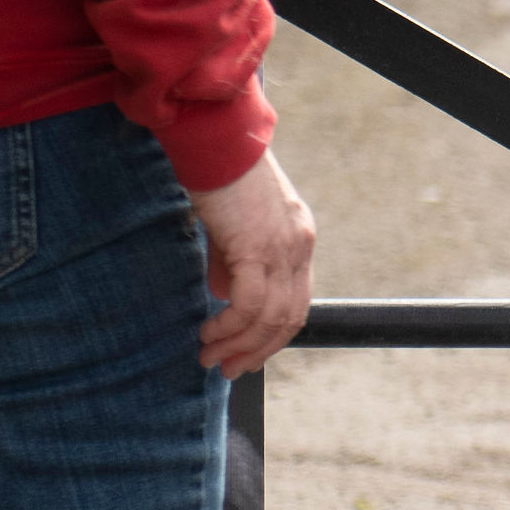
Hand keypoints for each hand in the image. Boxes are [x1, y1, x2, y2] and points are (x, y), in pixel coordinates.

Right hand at [190, 151, 313, 376]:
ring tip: (211, 358)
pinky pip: (248, 305)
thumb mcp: (231, 225)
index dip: (272, 333)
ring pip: (269, 317)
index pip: (296, 300)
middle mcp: (299, 245)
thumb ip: (233, 261)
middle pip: (289, 316)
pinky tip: (209, 333)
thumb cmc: (217, 174)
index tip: (246, 353)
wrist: (215, 139)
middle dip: (258, 350)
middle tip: (230, 369)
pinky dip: (229, 327)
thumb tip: (224, 295)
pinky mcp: (258, 247)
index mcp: (298, 238)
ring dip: (239, 345)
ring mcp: (283, 247)